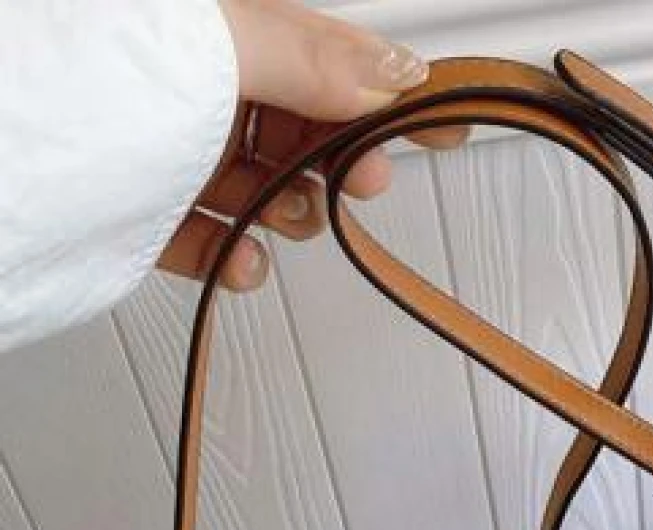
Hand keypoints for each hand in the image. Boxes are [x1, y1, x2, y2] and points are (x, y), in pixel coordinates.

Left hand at [157, 0, 464, 290]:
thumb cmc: (91, 81)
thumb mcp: (218, 52)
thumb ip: (308, 63)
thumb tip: (388, 77)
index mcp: (218, 27)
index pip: (325, 54)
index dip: (389, 90)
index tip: (442, 126)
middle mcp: (191, 81)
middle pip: (294, 123)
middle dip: (336, 160)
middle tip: (363, 181)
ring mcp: (162, 146)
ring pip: (253, 182)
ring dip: (288, 210)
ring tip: (290, 218)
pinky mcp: (136, 210)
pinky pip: (202, 237)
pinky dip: (232, 257)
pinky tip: (243, 261)